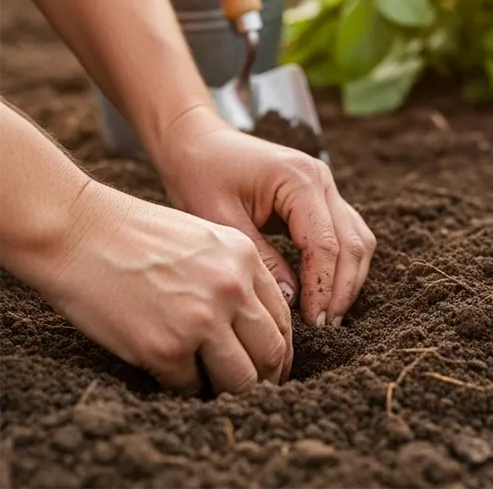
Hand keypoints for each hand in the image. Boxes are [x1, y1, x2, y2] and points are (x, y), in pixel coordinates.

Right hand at [41, 181, 291, 393]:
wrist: (78, 232)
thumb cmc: (135, 235)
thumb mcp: (205, 239)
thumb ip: (236, 274)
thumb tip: (255, 324)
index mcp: (245, 258)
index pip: (283, 317)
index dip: (281, 349)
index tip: (274, 366)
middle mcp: (232, 289)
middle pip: (271, 352)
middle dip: (267, 377)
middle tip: (256, 389)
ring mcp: (200, 320)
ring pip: (241, 379)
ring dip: (231, 391)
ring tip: (218, 391)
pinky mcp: (165, 348)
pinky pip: (190, 385)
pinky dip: (187, 389)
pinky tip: (176, 378)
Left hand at [153, 107, 375, 327]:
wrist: (197, 143)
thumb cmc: (201, 175)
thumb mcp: (220, 221)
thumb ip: (261, 260)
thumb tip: (292, 303)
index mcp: (299, 180)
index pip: (325, 243)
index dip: (322, 288)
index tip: (313, 325)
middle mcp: (323, 180)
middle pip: (353, 243)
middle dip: (342, 289)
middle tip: (326, 329)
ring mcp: (327, 187)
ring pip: (358, 240)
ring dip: (349, 279)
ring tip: (329, 317)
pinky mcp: (322, 199)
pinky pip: (347, 235)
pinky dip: (342, 265)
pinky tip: (325, 293)